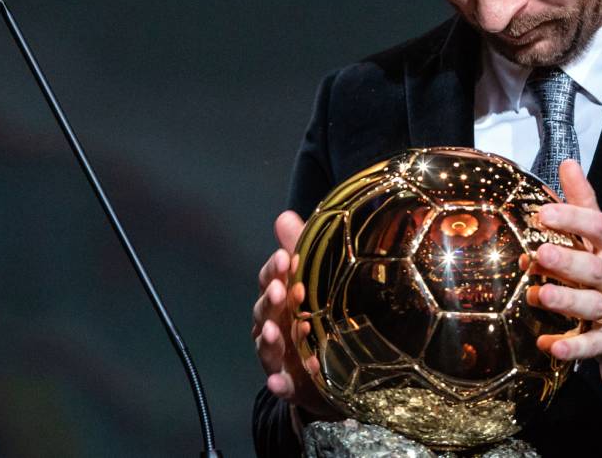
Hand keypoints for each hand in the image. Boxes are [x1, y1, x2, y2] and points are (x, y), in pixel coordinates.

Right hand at [251, 210, 335, 417]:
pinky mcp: (291, 383)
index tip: (288, 258)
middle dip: (271, 300)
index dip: (276, 269)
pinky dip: (278, 384)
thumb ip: (300, 250)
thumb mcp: (314, 281)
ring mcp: (280, 356)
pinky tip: (278, 381)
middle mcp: (274, 325)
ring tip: (276, 332)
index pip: (270, 280)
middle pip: (264, 311)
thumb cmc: (319, 317)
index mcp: (280, 299)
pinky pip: (281, 385)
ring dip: (268, 339)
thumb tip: (284, 216)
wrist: (337, 369)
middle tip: (282, 291)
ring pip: (266, 347)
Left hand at [525, 160, 601, 387]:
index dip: (572, 218)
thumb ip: (584, 204)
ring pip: (594, 306)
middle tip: (540, 252)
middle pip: (595, 268)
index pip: (599, 227)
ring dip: (566, 301)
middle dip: (568, 261)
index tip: (543, 212)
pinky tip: (549, 345)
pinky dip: (572, 347)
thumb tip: (567, 164)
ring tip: (539, 295)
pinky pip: (592, 345)